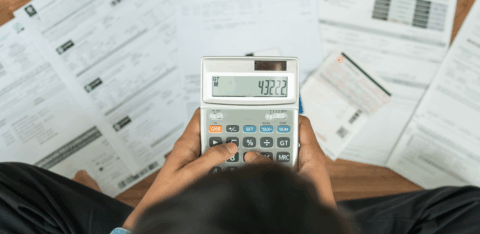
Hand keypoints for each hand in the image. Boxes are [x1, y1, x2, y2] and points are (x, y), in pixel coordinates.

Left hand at [122, 109, 236, 229]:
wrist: (158, 208)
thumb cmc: (168, 192)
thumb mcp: (192, 174)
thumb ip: (211, 158)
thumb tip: (229, 146)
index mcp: (186, 143)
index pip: (200, 117)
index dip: (215, 112)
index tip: (231, 113)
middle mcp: (190, 147)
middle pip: (211, 130)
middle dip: (226, 132)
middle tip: (242, 136)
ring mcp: (194, 158)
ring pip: (214, 145)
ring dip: (226, 148)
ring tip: (239, 151)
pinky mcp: (197, 168)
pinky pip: (213, 158)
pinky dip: (223, 160)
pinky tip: (231, 165)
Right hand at [244, 115, 335, 206]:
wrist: (314, 223)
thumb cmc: (313, 201)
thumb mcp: (289, 179)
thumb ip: (271, 166)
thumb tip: (252, 156)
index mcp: (313, 154)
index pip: (302, 125)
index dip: (288, 117)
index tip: (271, 115)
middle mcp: (309, 158)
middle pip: (288, 137)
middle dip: (272, 136)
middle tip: (255, 134)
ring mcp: (302, 168)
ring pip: (282, 152)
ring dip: (268, 151)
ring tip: (252, 150)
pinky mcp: (297, 178)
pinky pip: (282, 164)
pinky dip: (270, 163)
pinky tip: (257, 166)